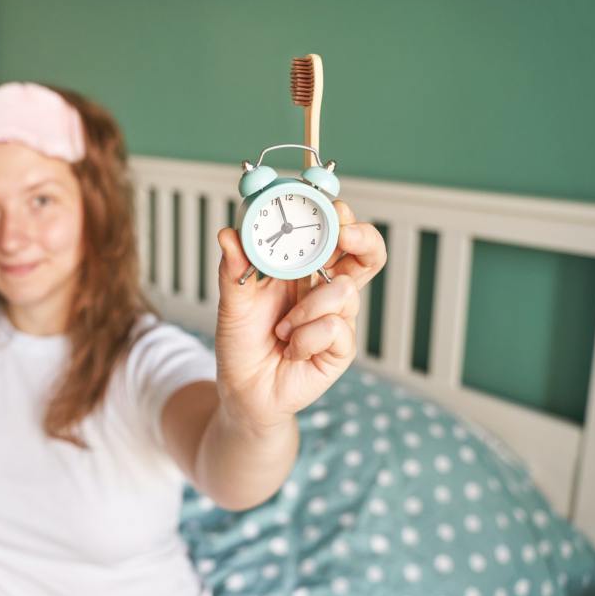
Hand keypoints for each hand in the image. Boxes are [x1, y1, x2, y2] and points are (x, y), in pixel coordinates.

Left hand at [214, 199, 386, 433]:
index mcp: (303, 269)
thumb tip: (228, 234)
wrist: (244, 391)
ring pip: (344, 291)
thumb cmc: (241, 343)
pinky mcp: (342, 347)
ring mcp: (338, 317)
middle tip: (344, 235)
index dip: (338, 215)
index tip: (331, 204)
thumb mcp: (232, 302)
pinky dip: (305, 339)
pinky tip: (291, 350)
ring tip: (281, 329)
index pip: (332, 232)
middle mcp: (326, 288)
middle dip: (362, 237)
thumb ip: (233, 269)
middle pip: (366, 253)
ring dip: (306, 309)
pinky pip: (335, 328)